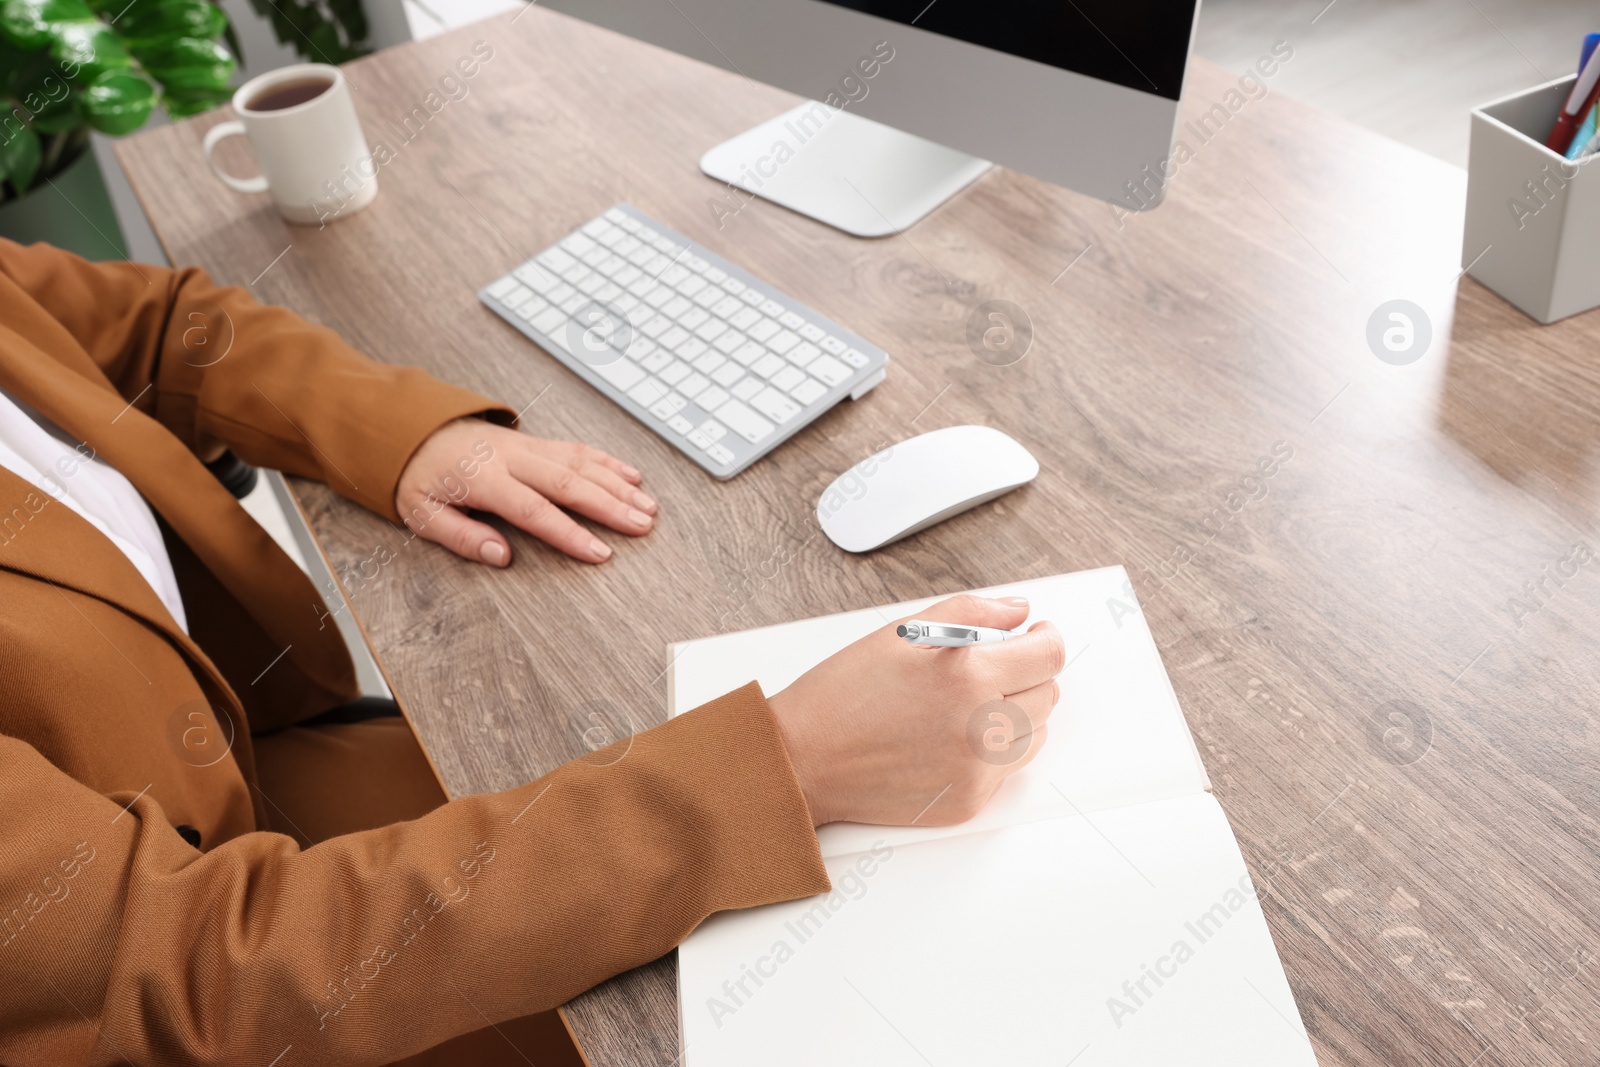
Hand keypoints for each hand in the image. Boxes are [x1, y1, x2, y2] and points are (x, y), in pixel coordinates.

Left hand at [396, 419, 656, 564]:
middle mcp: (511, 457)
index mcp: (483, 478)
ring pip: (580, 463)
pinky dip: (607, 461)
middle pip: (569, 481)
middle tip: (642, 525)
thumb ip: (461, 536)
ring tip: (647, 506)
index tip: (599, 552)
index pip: (533, 509)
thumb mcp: (422, 514)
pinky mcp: (533, 441)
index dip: (569, 533)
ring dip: (617, 484)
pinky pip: (576, 449)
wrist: (410, 428)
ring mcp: (526, 445)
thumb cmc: (418, 477)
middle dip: (610, 505)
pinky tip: (631, 475)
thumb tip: (501, 556)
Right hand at [766, 595, 1064, 827]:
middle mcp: (981, 727)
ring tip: (970, 704)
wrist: (804, 759)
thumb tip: (1018, 610)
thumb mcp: (902, 632)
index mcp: (969, 677)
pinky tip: (951, 737)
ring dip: (1016, 713)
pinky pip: (1005, 771)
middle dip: (1028, 673)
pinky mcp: (968, 802)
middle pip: (1048, 694)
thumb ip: (971, 612)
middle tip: (993, 667)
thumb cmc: (843, 693)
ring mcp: (977, 771)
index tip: (1036, 634)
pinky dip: (991, 751)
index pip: (1049, 655)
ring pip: (1034, 734)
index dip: (1045, 638)